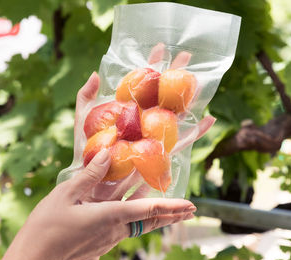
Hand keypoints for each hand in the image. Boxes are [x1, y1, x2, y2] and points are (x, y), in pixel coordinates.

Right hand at [0, 149, 195, 259]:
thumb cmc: (45, 229)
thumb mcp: (65, 195)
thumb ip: (90, 175)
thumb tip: (110, 154)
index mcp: (110, 217)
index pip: (149, 210)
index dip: (172, 206)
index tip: (191, 204)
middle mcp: (115, 230)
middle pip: (151, 222)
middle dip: (173, 215)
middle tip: (191, 209)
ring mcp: (108, 239)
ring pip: (140, 225)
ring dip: (158, 216)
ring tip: (172, 210)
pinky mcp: (100, 243)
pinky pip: (126, 227)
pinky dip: (139, 217)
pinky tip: (136, 209)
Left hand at [73, 44, 215, 200]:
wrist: (93, 180)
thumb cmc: (86, 152)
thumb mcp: (81, 121)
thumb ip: (85, 98)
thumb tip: (95, 73)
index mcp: (128, 110)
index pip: (142, 83)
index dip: (151, 66)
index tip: (160, 48)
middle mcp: (144, 120)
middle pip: (162, 94)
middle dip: (174, 75)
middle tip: (186, 56)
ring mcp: (154, 135)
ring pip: (175, 113)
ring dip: (189, 97)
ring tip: (200, 81)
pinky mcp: (160, 152)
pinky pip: (181, 142)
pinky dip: (197, 131)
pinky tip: (209, 119)